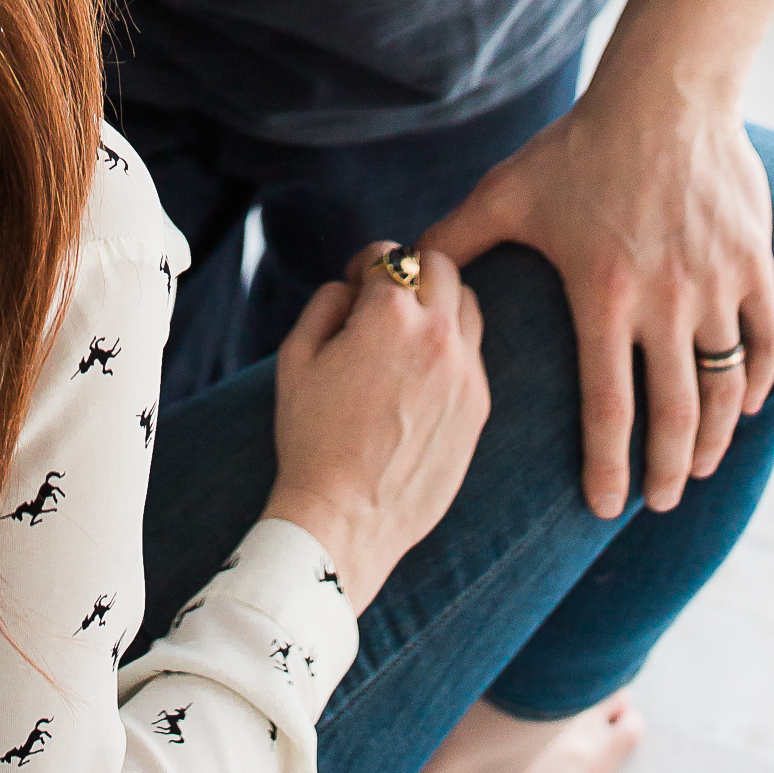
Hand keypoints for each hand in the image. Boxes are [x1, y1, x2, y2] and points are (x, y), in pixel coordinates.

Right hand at [264, 246, 488, 612]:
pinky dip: (452, 350)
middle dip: (410, 273)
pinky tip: (422, 379)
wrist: (346, 519)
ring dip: (439, 306)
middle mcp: (437, 334)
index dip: (364, 266)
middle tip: (385, 304)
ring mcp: (465, 372)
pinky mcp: (479, 407)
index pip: (389, 253)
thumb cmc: (310, 438)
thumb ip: (326, 303)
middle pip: (441, 266)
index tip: (354, 287)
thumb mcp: (295, 357)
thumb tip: (352, 286)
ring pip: (467, 305)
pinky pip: (474, 354)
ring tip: (409, 337)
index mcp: (390, 315)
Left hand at [421, 73, 773, 520]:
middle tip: (657, 503)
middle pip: (674, 415)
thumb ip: (457, 237)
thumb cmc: (579, 145)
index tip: (601, 507)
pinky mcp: (751, 262)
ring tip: (700, 466)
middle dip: (667, 472)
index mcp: (602, 294)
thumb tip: (403, 266)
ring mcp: (715, 283)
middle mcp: (665, 300)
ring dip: (715, 436)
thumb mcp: (508, 191)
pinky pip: (766, 340)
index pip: (608, 406)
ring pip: (724, 387)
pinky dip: (757, 380)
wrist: (663, 93)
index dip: (607, 466)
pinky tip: (741, 405)